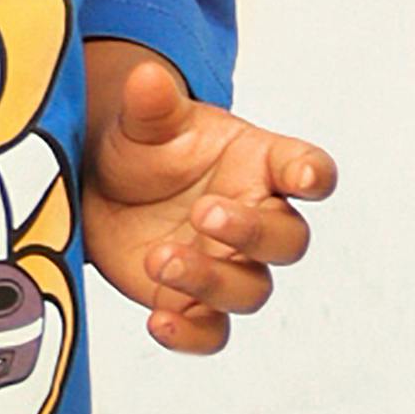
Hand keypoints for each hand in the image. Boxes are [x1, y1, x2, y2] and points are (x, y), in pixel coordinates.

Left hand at [79, 45, 335, 355]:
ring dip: (210, 280)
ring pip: (251, 290)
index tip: (304, 175)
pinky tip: (157, 322)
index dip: (312, 174)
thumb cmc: (144, 149)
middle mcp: (257, 219)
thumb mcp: (145, 121)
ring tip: (159, 258)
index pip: (307, 169)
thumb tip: (144, 77)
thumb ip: (152, 105)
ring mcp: (229, 266)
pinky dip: (190, 336)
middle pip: (287, 239)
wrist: (102, 191)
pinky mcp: (195, 305)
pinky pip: (211, 333)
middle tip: (203, 213)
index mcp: (262, 165)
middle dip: (251, 231)